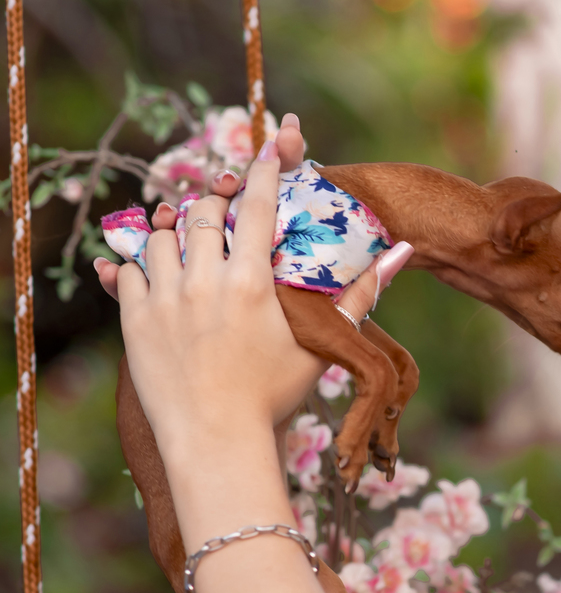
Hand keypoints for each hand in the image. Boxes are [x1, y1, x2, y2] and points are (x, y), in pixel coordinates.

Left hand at [113, 114, 410, 464]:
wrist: (217, 440)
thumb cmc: (275, 396)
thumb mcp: (322, 344)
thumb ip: (359, 295)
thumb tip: (401, 253)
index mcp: (253, 281)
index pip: (256, 206)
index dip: (263, 171)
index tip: (266, 152)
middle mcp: (205, 280)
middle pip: (202, 211)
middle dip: (215, 201)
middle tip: (224, 206)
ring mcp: (165, 298)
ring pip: (160, 235)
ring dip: (173, 229)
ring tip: (188, 241)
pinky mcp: (134, 319)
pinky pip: (127, 271)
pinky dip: (136, 263)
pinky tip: (150, 271)